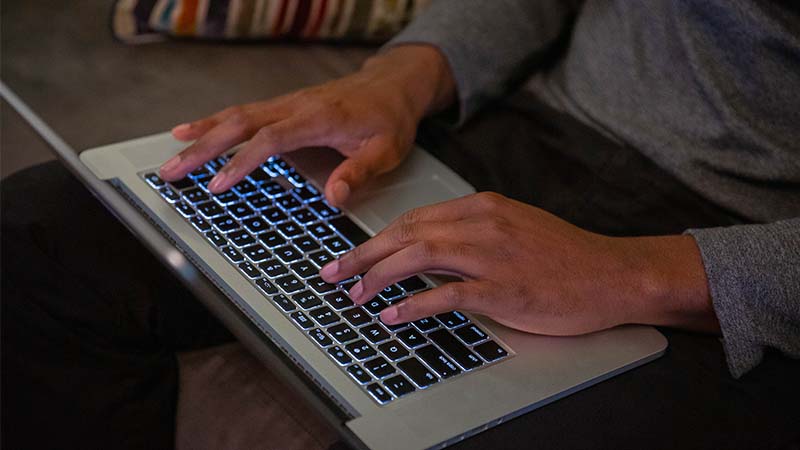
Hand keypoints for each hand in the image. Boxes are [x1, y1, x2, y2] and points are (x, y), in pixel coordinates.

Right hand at [158, 45, 454, 206]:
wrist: (392, 86)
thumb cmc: (389, 118)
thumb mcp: (386, 150)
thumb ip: (359, 173)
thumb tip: (334, 198)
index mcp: (319, 118)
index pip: (271, 139)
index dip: (242, 161)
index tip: (219, 183)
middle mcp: (296, 106)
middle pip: (240, 123)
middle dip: (204, 147)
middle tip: (173, 170)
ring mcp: (287, 104)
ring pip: (236, 115)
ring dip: (203, 134)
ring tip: (173, 152)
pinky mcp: (284, 106)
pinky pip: (244, 113)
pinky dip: (216, 123)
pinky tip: (195, 131)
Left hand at [320, 192, 719, 334]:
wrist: (612, 273)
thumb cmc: (563, 256)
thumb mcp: (513, 229)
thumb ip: (471, 234)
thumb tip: (426, 250)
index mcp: (483, 207)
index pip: (415, 218)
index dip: (377, 238)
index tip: (353, 255)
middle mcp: (483, 223)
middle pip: (407, 232)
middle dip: (363, 254)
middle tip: (333, 274)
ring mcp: (494, 254)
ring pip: (419, 255)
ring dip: (380, 277)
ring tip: (357, 296)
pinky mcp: (505, 288)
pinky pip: (447, 293)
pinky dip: (414, 303)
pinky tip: (394, 314)